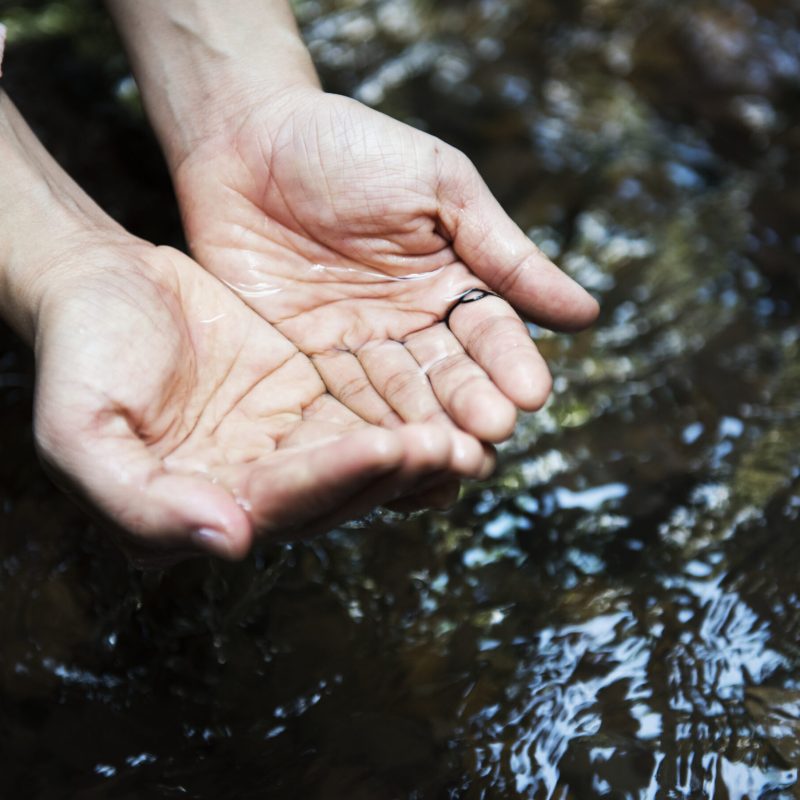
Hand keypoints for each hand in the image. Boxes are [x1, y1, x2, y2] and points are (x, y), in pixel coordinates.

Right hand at [31, 236, 491, 564]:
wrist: (103, 283)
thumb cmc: (81, 352)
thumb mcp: (79, 431)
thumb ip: (138, 503)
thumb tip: (230, 542)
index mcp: (196, 508)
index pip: (277, 505)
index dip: (331, 478)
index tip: (385, 446)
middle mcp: (247, 489)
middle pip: (332, 493)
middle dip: (391, 473)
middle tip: (452, 448)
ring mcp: (281, 446)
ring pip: (358, 462)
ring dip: (413, 454)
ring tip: (470, 438)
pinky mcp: (306, 402)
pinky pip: (362, 413)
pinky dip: (404, 416)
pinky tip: (450, 412)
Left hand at [175, 88, 598, 443]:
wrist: (248, 138)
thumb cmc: (351, 147)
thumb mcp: (439, 187)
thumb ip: (504, 252)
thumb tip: (587, 314)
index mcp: (450, 284)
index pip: (488, 333)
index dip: (508, 363)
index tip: (531, 394)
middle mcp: (409, 328)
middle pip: (446, 378)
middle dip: (469, 406)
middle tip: (490, 436)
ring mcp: (355, 350)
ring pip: (397, 402)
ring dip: (422, 432)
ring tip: (448, 462)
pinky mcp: (301, 364)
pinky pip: (334, 405)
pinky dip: (361, 434)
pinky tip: (385, 463)